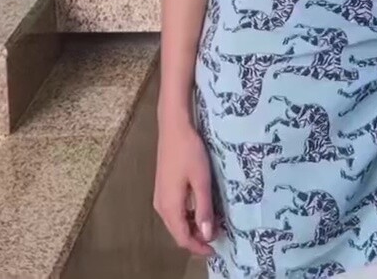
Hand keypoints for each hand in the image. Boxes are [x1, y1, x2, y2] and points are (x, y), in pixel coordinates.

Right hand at [154, 115, 219, 256]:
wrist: (173, 127)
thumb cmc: (189, 152)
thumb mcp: (201, 181)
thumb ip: (204, 209)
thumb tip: (208, 235)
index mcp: (170, 207)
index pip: (183, 238)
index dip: (199, 247)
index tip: (215, 249)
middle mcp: (161, 206)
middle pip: (177, 232)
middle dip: (196, 238)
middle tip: (217, 237)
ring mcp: (160, 196)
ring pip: (175, 222)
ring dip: (192, 227)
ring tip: (211, 224)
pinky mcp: (162, 188)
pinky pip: (174, 211)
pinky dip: (187, 216)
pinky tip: (199, 209)